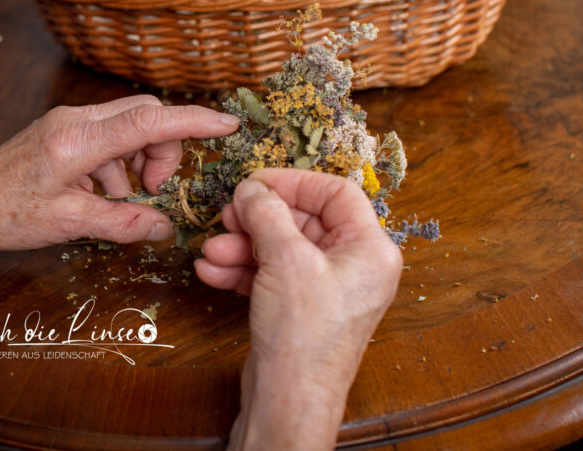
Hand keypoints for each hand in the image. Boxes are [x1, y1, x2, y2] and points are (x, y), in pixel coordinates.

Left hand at [0, 95, 238, 255]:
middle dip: (163, 150)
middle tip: (154, 192)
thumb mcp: (67, 224)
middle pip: (145, 115)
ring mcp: (68, 122)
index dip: (193, 122)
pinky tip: (101, 196)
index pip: (148, 121)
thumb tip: (165, 229)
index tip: (228, 124)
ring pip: (129, 127)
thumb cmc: (2, 214)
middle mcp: (76, 120)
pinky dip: (119, 165)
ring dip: (139, 162)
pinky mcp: (63, 131)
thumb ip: (121, 222)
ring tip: (122, 201)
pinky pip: (109, 137)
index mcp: (78, 140)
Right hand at [195, 169, 402, 449]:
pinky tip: (212, 271)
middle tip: (227, 216)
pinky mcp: (300, 309)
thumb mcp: (285, 259)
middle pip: (303, 220)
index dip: (294, 182)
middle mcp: (353, 266)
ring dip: (242, 245)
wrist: (289, 400)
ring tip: (212, 251)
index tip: (256, 183)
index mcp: (370, 249)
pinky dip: (242, 269)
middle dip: (258, 219)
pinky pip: (271, 274)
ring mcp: (326, 289)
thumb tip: (252, 188)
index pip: (336, 193)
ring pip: (281, 248)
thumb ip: (267, 213)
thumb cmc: (304, 335)